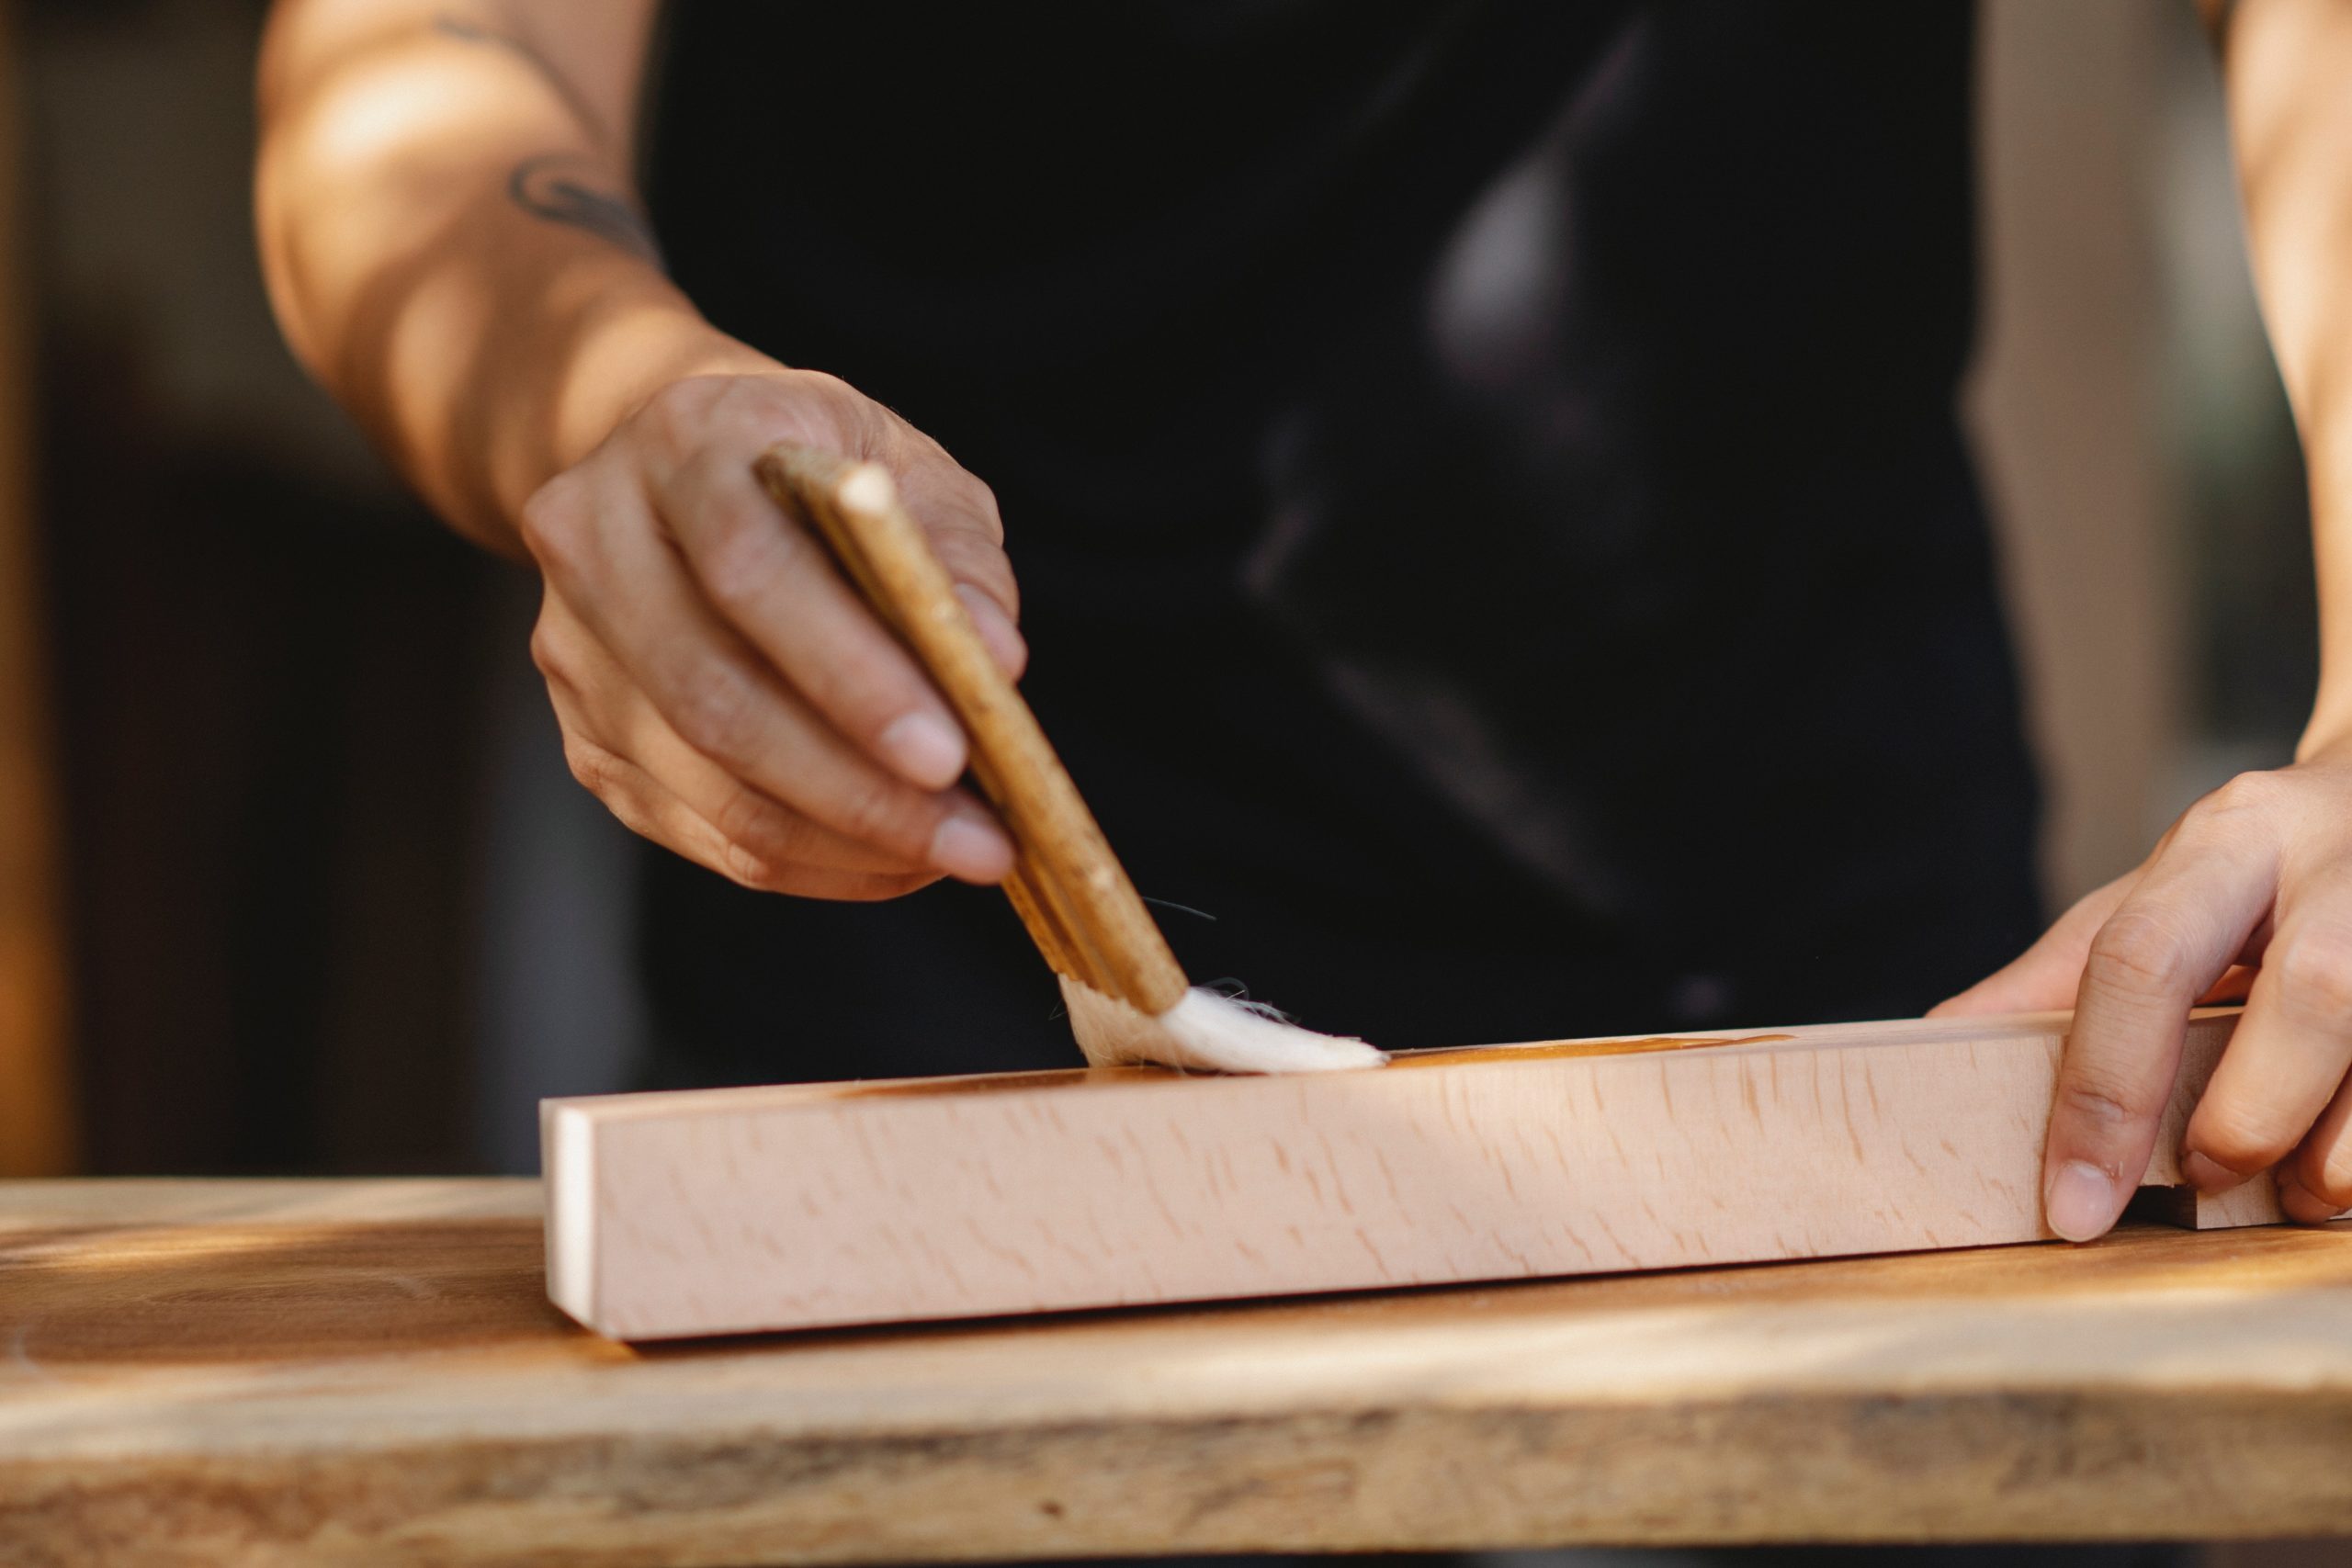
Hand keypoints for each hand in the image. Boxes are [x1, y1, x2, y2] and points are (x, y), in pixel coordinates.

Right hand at [520, 368, 1026, 898]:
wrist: (684, 470)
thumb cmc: (819, 474)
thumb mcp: (902, 466)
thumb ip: (953, 552)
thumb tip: (995, 661)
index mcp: (681, 444)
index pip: (750, 569)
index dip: (848, 672)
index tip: (953, 752)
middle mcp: (595, 542)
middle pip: (713, 698)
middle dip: (858, 788)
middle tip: (980, 841)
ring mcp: (573, 651)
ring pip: (706, 784)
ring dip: (847, 841)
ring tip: (959, 854)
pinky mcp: (585, 739)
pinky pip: (701, 831)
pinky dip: (812, 861)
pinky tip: (898, 860)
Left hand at [1934, 740, 2351, 1236]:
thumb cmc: (2265, 872)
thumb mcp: (2157, 895)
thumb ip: (2061, 977)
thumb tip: (1937, 1046)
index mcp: (2231, 836)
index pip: (2142, 958)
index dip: (2101, 1091)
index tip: (2072, 1204)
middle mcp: (2341, 863)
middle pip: (2316, 1000)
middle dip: (2250, 1118)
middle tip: (2211, 1175)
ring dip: (2342, 1153)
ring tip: (2301, 1191)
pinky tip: (2347, 1176)